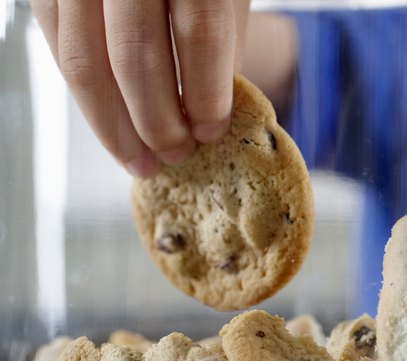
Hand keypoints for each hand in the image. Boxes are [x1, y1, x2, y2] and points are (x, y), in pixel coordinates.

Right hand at [29, 0, 249, 177]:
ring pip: (85, 64)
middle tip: (177, 154)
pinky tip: (113, 125)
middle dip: (157, 120)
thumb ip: (220, 44)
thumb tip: (206, 117)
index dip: (208, 91)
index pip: (200, 31)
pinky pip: (61, 53)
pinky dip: (88, 98)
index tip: (213, 131)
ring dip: (114, 126)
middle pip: (134, 55)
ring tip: (141, 159)